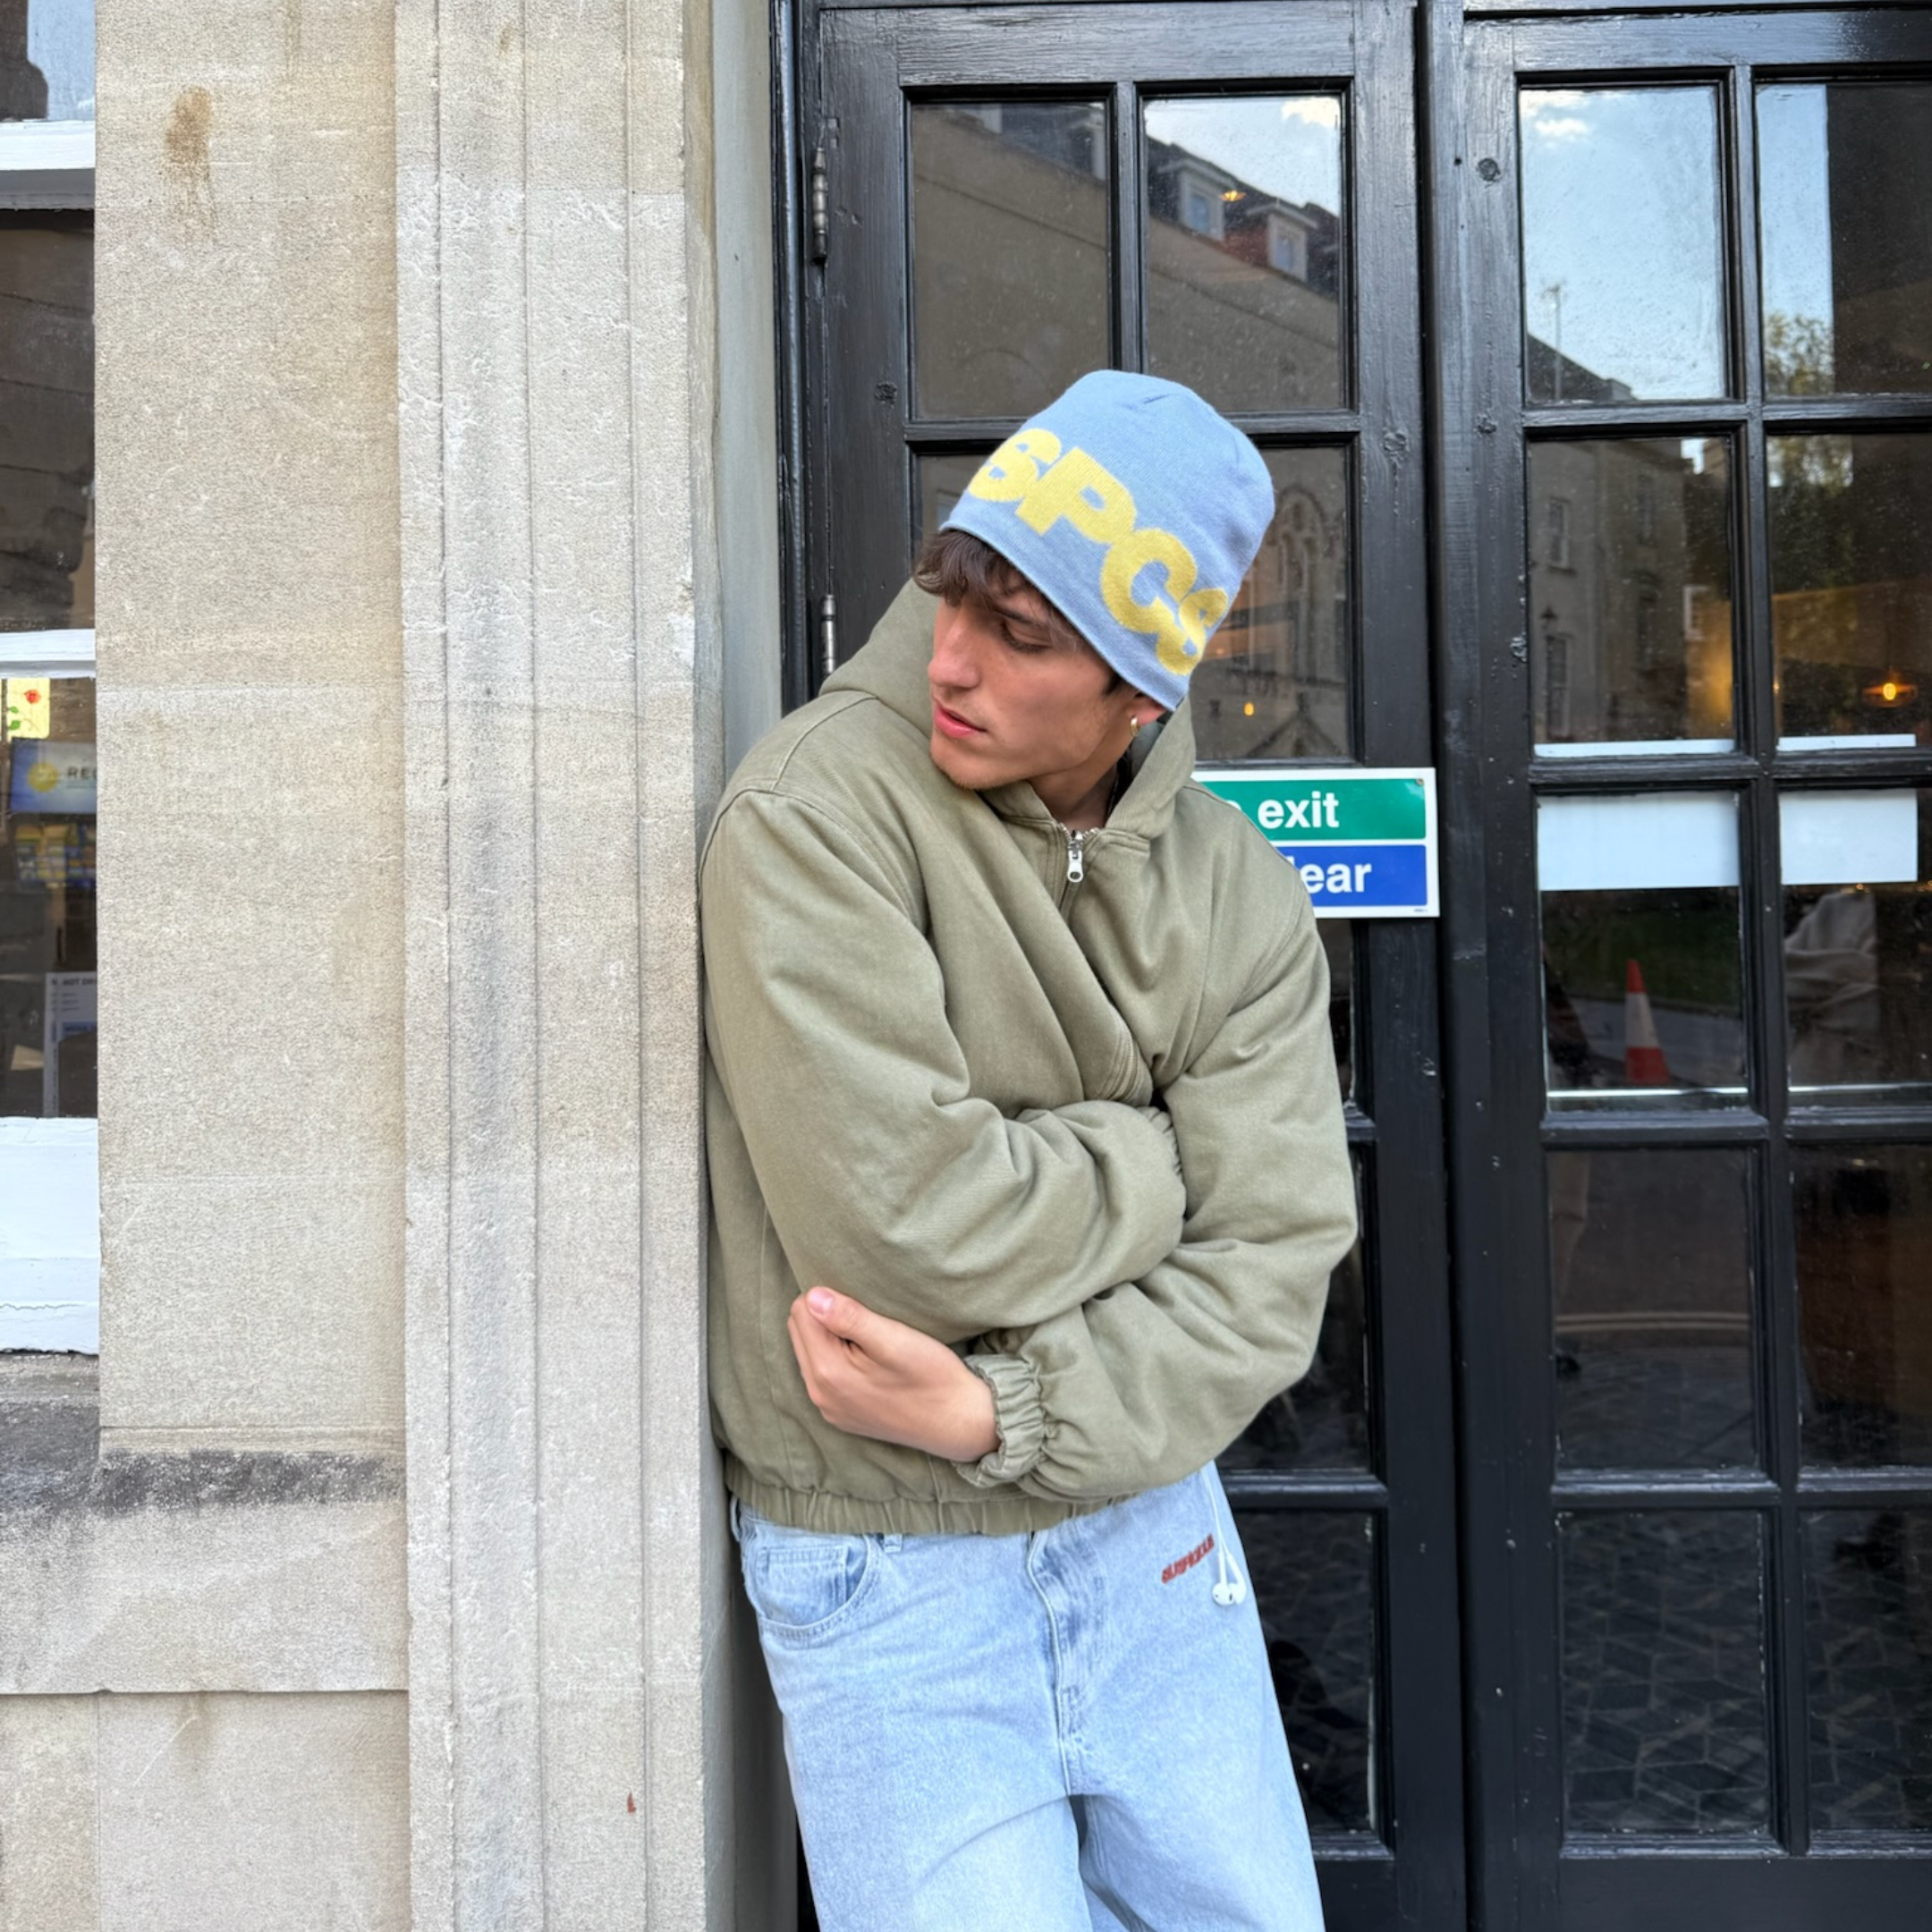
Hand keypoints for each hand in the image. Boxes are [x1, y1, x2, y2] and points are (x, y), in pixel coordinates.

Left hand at [787, 1287, 999, 1461]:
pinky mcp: (841, 1415)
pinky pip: (822, 1375)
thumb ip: (849, 1317)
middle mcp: (820, 1394)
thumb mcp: (894, 1339)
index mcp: (828, 1372)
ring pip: (809, 1352)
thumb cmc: (932, 1377)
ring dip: (829, 1336)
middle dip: (823, 1316)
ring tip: (868, 1336)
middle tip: (866, 1317)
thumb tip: (812, 1295)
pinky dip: (837, 1358)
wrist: (958, 1422)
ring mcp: (829, 1409)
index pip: (801, 1312)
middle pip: (799, 1331)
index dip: (828, 1297)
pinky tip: (867, 1359)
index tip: (860, 1303)